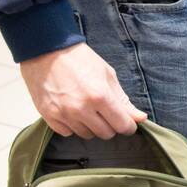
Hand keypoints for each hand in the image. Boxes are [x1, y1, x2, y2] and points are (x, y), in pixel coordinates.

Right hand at [20, 42, 147, 139]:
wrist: (45, 51)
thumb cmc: (80, 60)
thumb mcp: (107, 75)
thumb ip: (123, 100)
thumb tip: (141, 118)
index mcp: (100, 96)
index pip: (122, 126)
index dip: (128, 126)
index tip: (127, 122)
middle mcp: (81, 109)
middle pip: (106, 134)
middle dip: (110, 125)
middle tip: (105, 112)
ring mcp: (63, 114)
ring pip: (86, 135)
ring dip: (91, 126)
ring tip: (87, 109)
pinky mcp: (49, 116)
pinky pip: (67, 133)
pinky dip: (73, 126)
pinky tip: (72, 111)